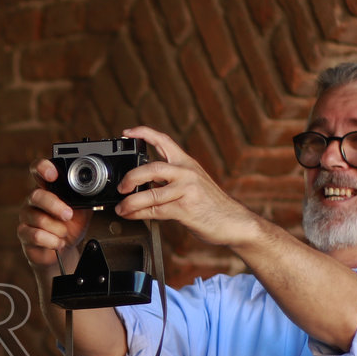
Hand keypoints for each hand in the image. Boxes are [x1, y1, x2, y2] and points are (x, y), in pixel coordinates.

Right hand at [17, 156, 93, 267]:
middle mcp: (33, 199)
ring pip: (39, 219)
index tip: (53, 175)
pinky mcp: (23, 233)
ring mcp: (26, 216)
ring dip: (58, 229)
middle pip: (36, 195)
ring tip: (64, 233)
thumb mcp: (83, 209)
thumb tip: (93, 190)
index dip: (43, 168)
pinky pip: (36, 236)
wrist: (64, 248)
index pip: (38, 169)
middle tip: (68, 215)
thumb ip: (85, 197)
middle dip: (55, 206)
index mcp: (47, 188)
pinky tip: (57, 242)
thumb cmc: (71, 226)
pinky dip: (52, 241)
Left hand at [113, 126, 260, 247]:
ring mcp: (187, 190)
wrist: (234, 222)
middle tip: (121, 187)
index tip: (127, 133)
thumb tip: (144, 184)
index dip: (143, 133)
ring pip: (150, 193)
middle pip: (152, 167)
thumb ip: (171, 180)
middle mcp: (187, 173)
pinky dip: (139, 214)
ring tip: (121, 208)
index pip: (164, 141)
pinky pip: (155, 210)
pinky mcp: (186, 209)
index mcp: (187, 164)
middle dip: (131, 177)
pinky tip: (132, 215)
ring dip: (130, 202)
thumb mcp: (194, 184)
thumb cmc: (212, 206)